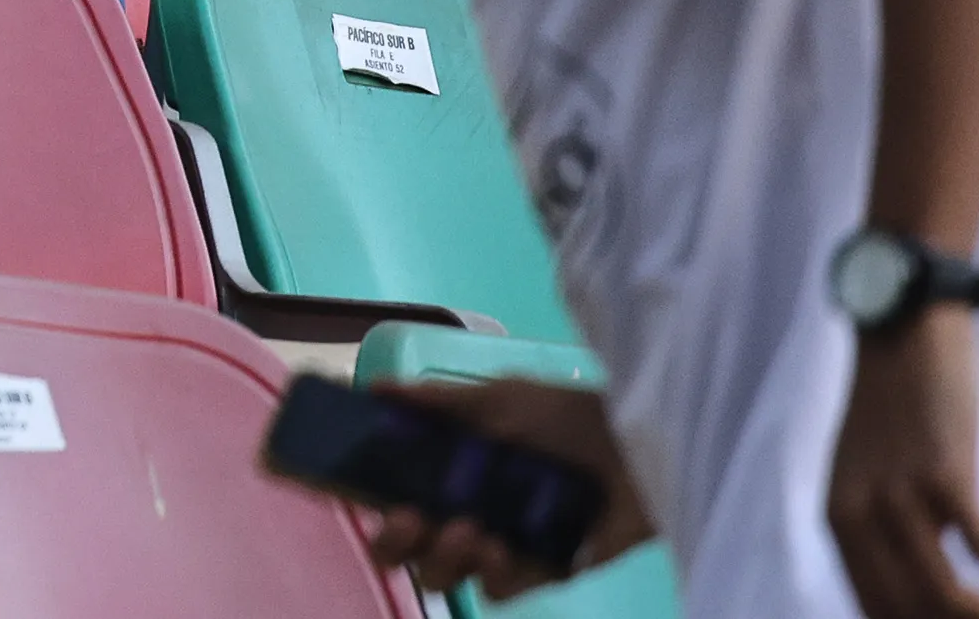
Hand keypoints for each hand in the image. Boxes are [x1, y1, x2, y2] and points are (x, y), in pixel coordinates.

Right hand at [361, 378, 651, 599]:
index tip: (338, 486)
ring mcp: (500, 545)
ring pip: (441, 573)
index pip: (387, 488)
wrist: (639, 448)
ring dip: (444, 554)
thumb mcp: (501, 398)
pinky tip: (504, 548)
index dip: (359, 493)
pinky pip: (497, 590)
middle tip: (409, 516)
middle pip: (403, 546)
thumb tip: (374, 388)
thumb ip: (438, 404)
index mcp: (449, 467)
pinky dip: (493, 571)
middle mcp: (464, 508)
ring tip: (471, 530)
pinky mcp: (539, 573)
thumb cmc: (567, 417)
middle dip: (393, 538)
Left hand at [830, 310, 978, 618]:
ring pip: (945, 595)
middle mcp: (861, 514)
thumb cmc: (895, 399)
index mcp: (840, 519)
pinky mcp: (944, 473)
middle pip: (911, 611)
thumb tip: (927, 586)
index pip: (874, 608)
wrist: (902, 324)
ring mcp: (901, 495)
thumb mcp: (871, 471)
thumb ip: (886, 525)